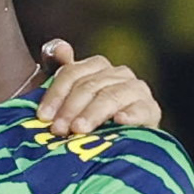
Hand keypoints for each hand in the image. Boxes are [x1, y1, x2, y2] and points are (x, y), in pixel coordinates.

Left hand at [35, 39, 164, 134]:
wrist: (122, 146)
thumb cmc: (89, 122)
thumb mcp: (69, 101)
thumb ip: (62, 74)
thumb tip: (59, 47)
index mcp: (97, 67)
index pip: (71, 73)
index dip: (55, 94)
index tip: (43, 116)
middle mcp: (118, 73)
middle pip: (89, 85)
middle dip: (70, 108)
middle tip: (57, 130)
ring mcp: (136, 90)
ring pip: (110, 96)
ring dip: (93, 113)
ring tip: (78, 130)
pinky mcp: (150, 110)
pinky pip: (141, 110)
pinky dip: (130, 115)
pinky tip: (119, 121)